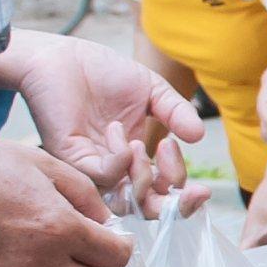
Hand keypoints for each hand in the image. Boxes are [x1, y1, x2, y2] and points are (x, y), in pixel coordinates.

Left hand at [0, 31, 200, 203]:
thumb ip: (176, 113)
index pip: (163, 194)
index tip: (203, 188)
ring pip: (126, 200)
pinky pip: (103, 176)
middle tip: (188, 188)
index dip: (183, 198)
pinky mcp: (72, 159)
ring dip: (144, 176)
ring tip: (143, 142)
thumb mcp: (152, 91)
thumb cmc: (102, 73)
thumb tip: (199, 137)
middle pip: (146, 209)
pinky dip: (120, 159)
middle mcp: (115, 170)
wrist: (63, 57)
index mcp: (136, 158)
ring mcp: (93, 168)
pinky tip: (117, 130)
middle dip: (174, 205)